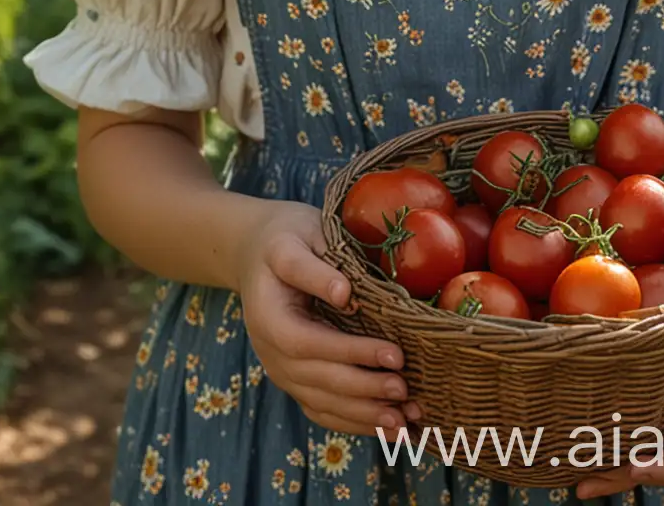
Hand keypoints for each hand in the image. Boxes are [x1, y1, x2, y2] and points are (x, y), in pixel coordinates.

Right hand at [236, 200, 421, 437]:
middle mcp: (270, 351)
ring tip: (404, 422)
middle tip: (406, 391)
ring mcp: (281, 369)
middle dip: (365, 390)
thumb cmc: (285, 237)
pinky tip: (385, 427)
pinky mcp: (295, 378)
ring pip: (321, 403)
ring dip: (363, 416)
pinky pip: (321, 409)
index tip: (395, 355)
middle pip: (317, 381)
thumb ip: (314, 268)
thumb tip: (346, 296)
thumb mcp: (295, 239)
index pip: (309, 344)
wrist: (256, 252)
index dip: (351, 354)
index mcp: (268, 316)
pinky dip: (353, 422)